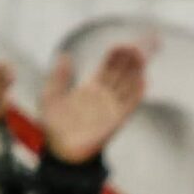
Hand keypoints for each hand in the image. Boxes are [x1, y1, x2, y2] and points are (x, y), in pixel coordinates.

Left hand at [38, 41, 148, 163]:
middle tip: (139, 44)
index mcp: (91, 87)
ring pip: (128, 84)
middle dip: (132, 58)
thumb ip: (59, 76)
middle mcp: (105, 95)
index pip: (109, 66)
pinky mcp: (116, 121)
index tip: (123, 42)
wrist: (62, 151)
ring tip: (141, 55)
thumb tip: (65, 56)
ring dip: (136, 70)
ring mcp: (112, 107)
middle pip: (123, 72)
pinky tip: (143, 81)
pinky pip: (129, 105)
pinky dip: (136, 93)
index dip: (117, 53)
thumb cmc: (55, 126)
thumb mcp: (50, 95)